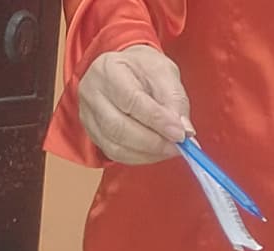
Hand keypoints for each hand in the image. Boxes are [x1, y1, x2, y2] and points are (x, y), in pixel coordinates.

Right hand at [78, 45, 192, 164]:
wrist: (126, 72)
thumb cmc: (143, 69)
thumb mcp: (164, 72)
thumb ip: (175, 99)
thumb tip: (185, 131)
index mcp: (108, 69)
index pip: (131, 100)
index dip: (157, 120)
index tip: (180, 134)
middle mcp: (92, 92)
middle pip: (119, 127)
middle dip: (153, 142)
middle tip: (177, 146)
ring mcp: (89, 115)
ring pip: (116, 145)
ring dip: (148, 153)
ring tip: (169, 149)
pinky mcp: (93, 134)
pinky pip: (116, 154)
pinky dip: (140, 157)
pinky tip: (155, 152)